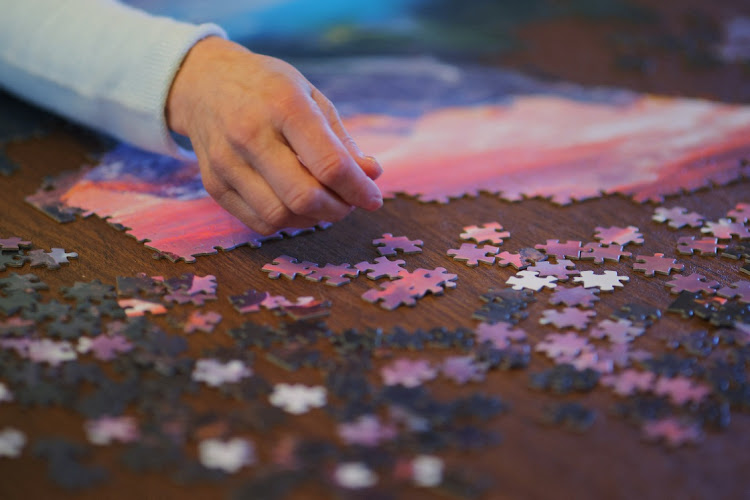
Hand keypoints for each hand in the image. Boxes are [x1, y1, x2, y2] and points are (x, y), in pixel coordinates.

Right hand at [166, 36, 382, 234]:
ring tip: (324, 205)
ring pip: (281, 216)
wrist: (204, 83)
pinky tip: (297, 208)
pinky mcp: (213, 184)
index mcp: (283, 105)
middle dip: (338, 209)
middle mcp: (250, 134)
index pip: (330, 164)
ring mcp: (227, 162)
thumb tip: (371, 175)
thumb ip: (341, 140)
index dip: (358, 189)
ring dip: (312, 219)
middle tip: (348, 203)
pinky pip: (259, 222)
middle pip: (304, 197)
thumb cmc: (268, 89)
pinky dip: (287, 223)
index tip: (373, 198)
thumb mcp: (310, 98)